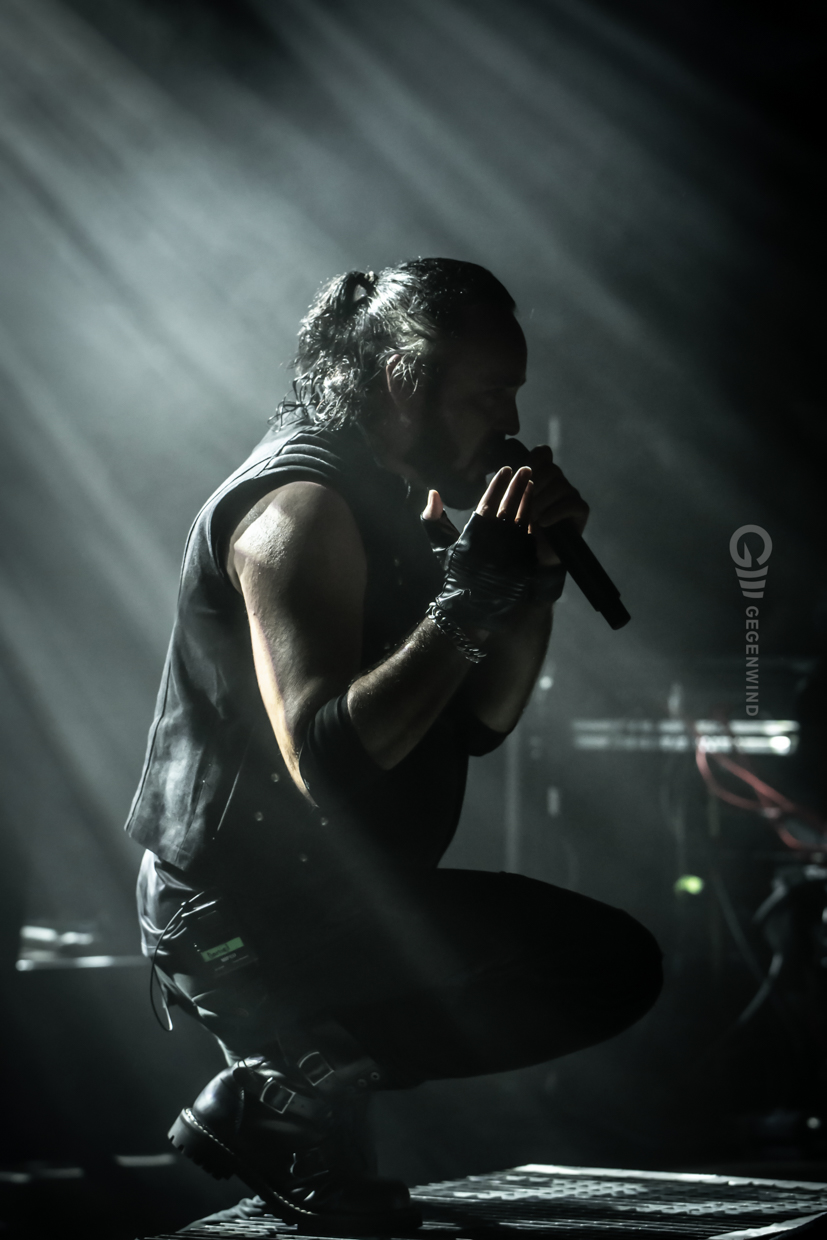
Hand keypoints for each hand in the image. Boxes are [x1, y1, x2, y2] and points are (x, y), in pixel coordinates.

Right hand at [429, 466, 535, 632]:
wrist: (474, 605)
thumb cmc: (457, 573)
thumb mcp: (442, 546)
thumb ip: (434, 519)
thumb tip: (432, 493)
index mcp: (478, 529)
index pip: (492, 498)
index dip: (499, 482)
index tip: (506, 469)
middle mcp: (498, 535)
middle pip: (512, 502)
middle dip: (519, 483)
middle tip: (526, 469)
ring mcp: (514, 546)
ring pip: (526, 515)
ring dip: (530, 497)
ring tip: (532, 484)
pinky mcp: (527, 557)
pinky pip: (535, 533)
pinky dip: (537, 519)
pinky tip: (539, 509)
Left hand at [517, 446, 588, 566]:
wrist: (533, 555)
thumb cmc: (518, 530)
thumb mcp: (508, 508)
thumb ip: (508, 489)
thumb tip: (506, 471)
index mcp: (540, 475)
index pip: (542, 454)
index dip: (534, 459)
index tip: (524, 470)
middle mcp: (557, 481)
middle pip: (550, 470)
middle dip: (534, 487)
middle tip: (522, 506)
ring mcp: (570, 494)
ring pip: (560, 486)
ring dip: (541, 502)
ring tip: (530, 518)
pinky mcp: (580, 509)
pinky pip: (570, 504)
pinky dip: (555, 513)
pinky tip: (543, 523)